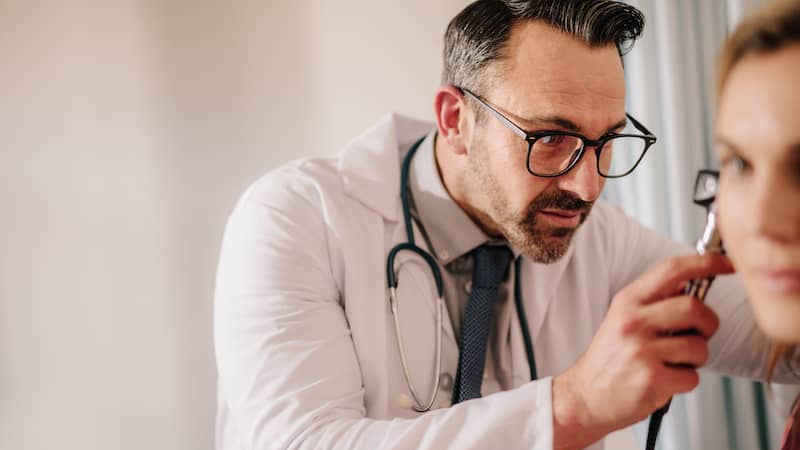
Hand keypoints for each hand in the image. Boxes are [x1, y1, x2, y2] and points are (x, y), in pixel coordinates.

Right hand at [551, 253, 734, 449]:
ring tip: (672, 362)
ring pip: (699, 347)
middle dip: (707, 324)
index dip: (706, 263)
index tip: (727, 263)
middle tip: (697, 334)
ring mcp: (642, 350)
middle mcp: (633, 322)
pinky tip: (665, 380)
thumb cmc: (610, 359)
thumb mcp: (622, 318)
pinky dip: (685, 381)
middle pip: (695, 308)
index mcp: (628, 301)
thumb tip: (689, 282)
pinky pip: (692, 376)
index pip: (672, 270)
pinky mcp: (652, 379)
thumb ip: (654, 300)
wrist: (586, 396)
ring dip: (695, 358)